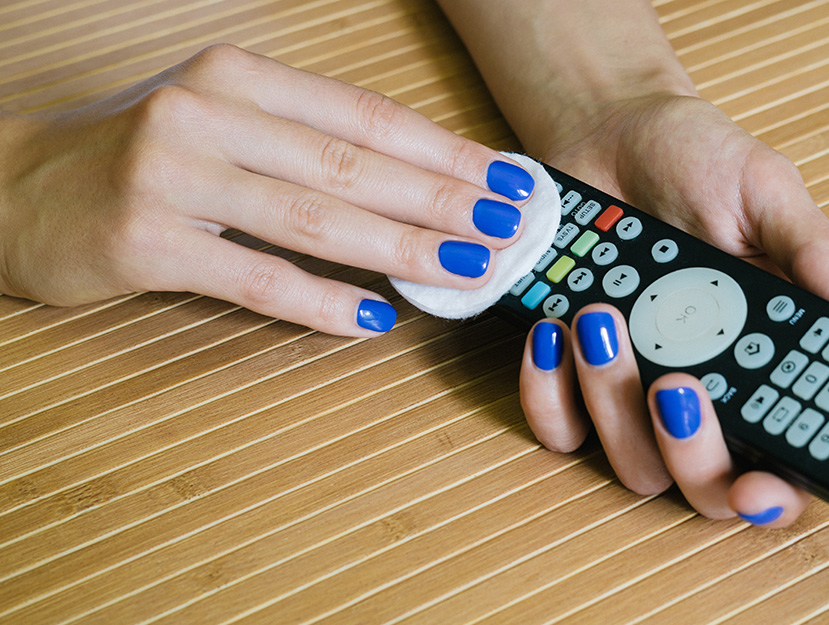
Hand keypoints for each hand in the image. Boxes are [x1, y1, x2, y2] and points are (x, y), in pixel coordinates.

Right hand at [0, 44, 535, 335]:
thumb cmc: (146, 159)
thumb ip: (308, 148)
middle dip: (442, 200)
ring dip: (400, 247)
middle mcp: (207, 111)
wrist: (20, 188)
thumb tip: (418, 189)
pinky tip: (373, 319)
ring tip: (466, 270)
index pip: (366, 116)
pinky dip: (319, 301)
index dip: (445, 151)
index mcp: (241, 77)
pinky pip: (251, 276)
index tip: (507, 181)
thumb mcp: (226, 126)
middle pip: (351, 165)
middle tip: (508, 230)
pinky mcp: (142, 239)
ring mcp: (171, 173)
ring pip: (312, 217)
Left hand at [518, 95, 828, 526]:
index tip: (757, 487)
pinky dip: (549, 392)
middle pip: (703, 482)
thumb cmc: (695, 158)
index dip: (774, 493)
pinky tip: (552, 332)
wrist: (607, 131)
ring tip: (601, 318)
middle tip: (676, 386)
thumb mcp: (764, 191)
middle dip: (690, 453)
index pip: (783, 457)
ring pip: (630, 461)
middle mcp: (702, 390)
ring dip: (613, 402)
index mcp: (763, 361)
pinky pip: (558, 426)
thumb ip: (811, 252)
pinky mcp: (572, 376)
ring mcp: (632, 390)